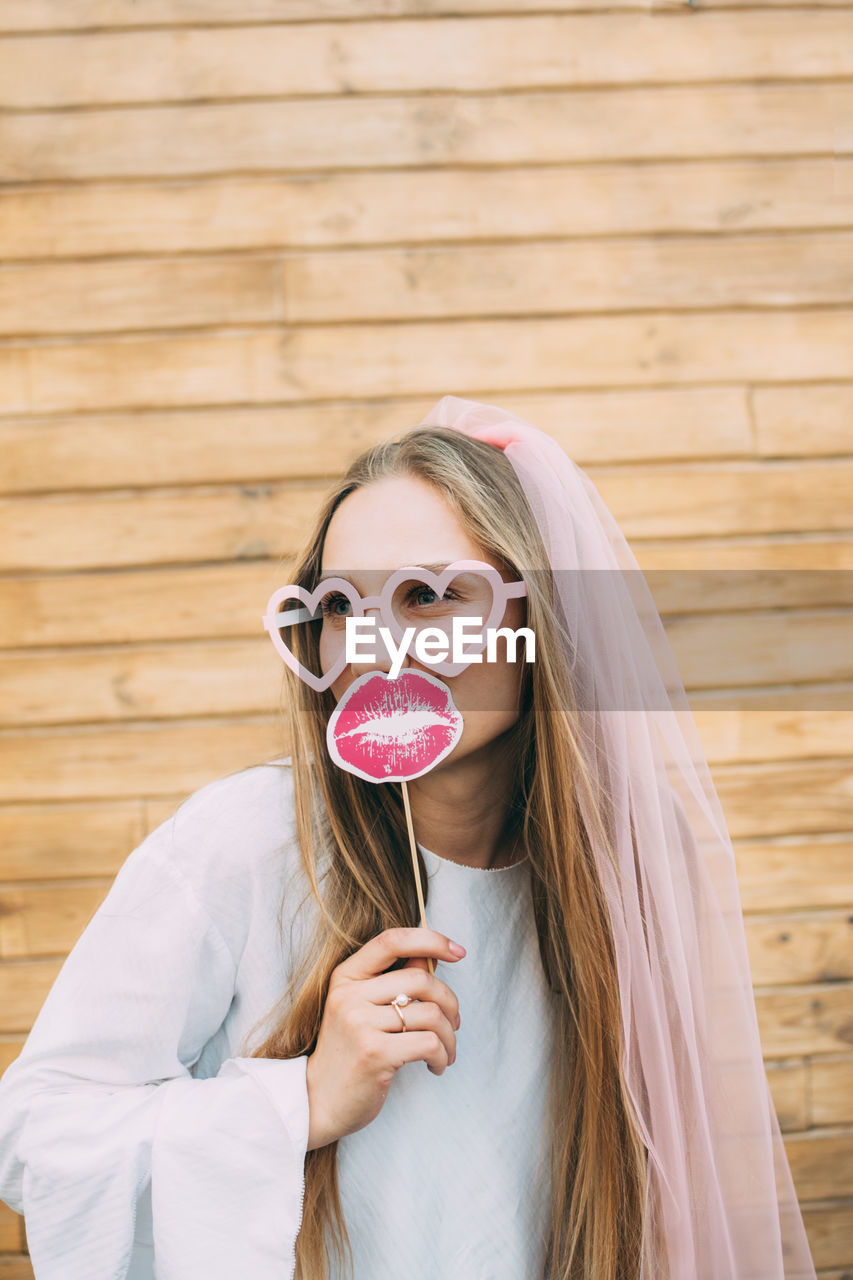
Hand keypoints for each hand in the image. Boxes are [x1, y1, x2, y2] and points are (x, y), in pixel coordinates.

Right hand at [304, 927, 464, 1150]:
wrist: (317, 1101)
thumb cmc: (348, 1052)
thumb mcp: (361, 1009)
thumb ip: (392, 980)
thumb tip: (430, 956)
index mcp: (346, 977)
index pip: (392, 941)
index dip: (431, 940)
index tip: (458, 952)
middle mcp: (349, 995)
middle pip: (421, 979)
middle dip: (450, 1001)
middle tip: (454, 1023)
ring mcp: (360, 1024)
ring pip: (431, 1014)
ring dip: (449, 1036)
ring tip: (446, 1052)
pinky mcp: (375, 1054)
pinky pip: (429, 1043)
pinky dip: (443, 1055)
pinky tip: (436, 1066)